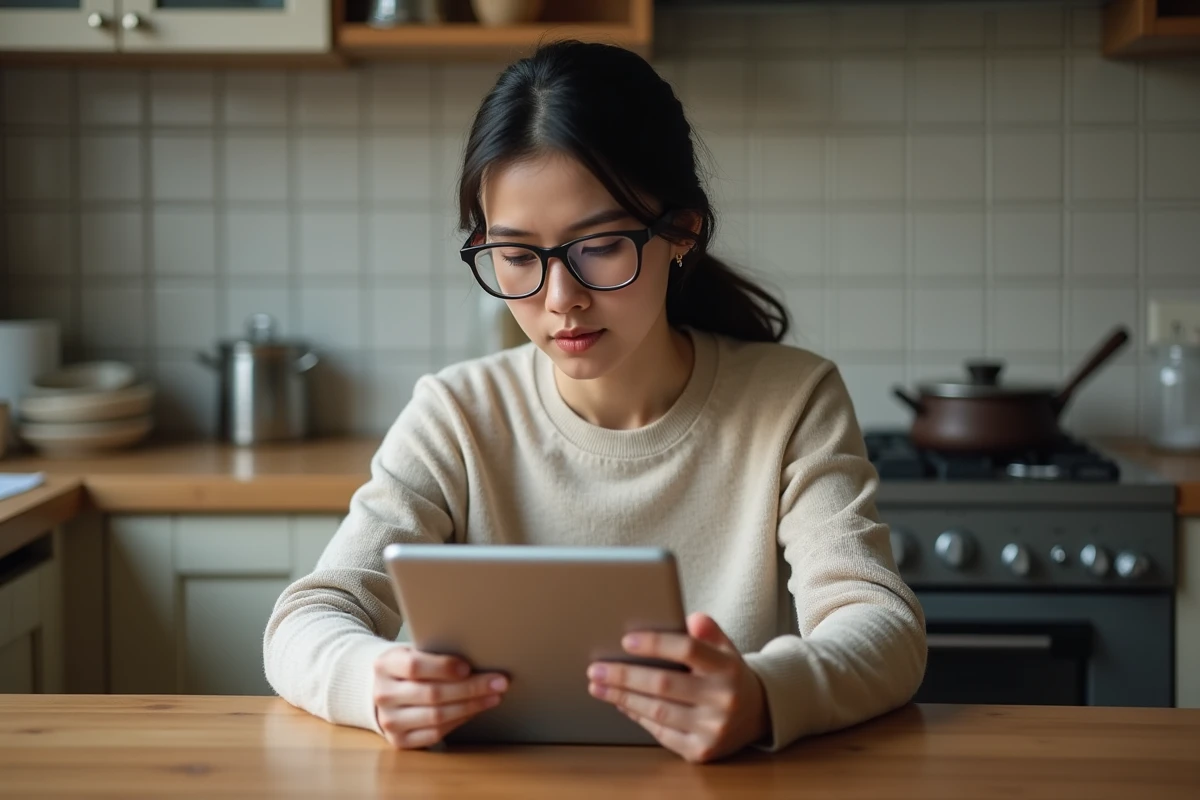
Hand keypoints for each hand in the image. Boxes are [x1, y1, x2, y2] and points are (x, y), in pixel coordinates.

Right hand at [373, 645, 508, 749]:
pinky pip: (435, 734)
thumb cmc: (407, 667)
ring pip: (436, 717)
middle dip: (471, 688)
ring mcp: (389, 721)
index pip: (414, 667)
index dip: (444, 667)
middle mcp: (383, 695)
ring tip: (493, 697)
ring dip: (471, 706)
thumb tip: (477, 659)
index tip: (468, 667)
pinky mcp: (399, 740)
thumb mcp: (412, 651)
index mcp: (384, 666)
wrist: (382, 689)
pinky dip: (459, 721)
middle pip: (432, 694)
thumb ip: (435, 654)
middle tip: (499, 682)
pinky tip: (475, 710)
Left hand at [587, 612, 768, 763]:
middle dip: (624, 676)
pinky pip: (661, 733)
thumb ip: (709, 631)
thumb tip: (692, 618)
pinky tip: (621, 704)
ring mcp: (713, 728)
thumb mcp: (726, 648)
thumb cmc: (728, 675)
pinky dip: (637, 717)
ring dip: (623, 698)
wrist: (756, 715)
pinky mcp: (702, 751)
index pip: (688, 649)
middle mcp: (723, 699)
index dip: (655, 644)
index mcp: (728, 667)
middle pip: (664, 683)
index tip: (625, 640)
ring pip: (658, 710)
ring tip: (598, 686)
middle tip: (595, 669)